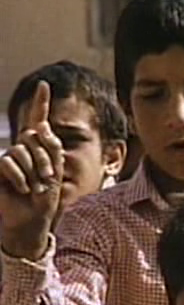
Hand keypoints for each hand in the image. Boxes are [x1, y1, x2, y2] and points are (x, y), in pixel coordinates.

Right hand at [0, 81, 63, 259]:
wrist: (31, 220)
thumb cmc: (45, 200)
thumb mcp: (56, 174)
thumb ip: (52, 150)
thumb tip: (41, 126)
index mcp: (39, 148)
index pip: (38, 122)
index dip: (40, 103)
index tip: (45, 84)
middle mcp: (22, 149)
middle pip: (34, 138)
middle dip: (45, 160)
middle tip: (47, 180)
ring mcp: (8, 159)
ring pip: (21, 151)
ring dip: (33, 171)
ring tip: (34, 188)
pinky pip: (7, 162)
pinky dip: (18, 177)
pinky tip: (21, 190)